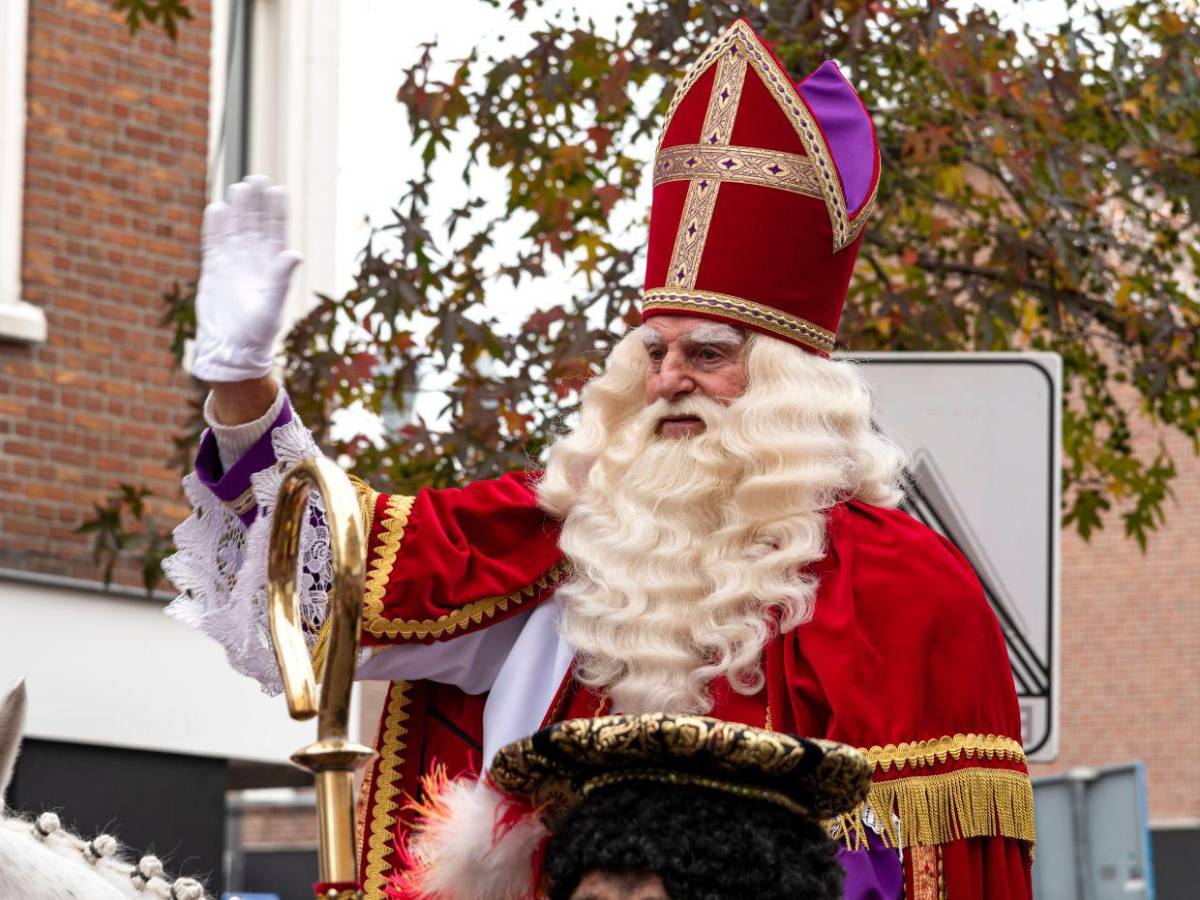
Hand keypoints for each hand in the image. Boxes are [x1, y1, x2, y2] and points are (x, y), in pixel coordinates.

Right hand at [192, 175, 302, 382]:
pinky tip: (217, 209)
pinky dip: (214, 227)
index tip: (277, 189)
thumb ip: (281, 279)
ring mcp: (233, 264)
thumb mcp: (272, 306)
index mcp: (272, 268)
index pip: (275, 232)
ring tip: (239, 187)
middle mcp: (254, 262)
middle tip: (256, 178)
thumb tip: (294, 254)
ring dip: (237, 210)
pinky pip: (213, 243)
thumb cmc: (258, 334)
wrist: (231, 350)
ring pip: (234, 230)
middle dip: (256, 203)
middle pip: (255, 225)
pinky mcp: (213, 271)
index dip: (276, 212)